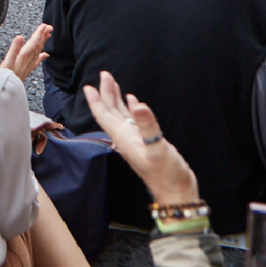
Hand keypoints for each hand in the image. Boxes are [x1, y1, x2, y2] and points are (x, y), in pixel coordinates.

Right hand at [0, 22, 50, 80]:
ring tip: (47, 35)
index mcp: (23, 57)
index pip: (33, 43)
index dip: (39, 34)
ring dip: (42, 43)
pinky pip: (35, 62)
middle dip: (42, 36)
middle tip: (49, 27)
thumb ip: (14, 49)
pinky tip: (45, 55)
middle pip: (37, 46)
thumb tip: (20, 37)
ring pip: (37, 52)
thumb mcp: (6, 63)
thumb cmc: (5, 78)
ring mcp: (27, 66)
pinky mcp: (25, 71)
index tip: (44, 26)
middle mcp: (27, 61)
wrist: (6, 93)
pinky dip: (41, 57)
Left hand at [82, 70, 199, 203]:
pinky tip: (133, 100)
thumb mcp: (157, 149)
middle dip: (106, 93)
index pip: (105, 116)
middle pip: (111, 112)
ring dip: (116, 99)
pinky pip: (134, 121)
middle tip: (105, 75)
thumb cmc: (166, 174)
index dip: (96, 101)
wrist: (177, 191)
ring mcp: (135, 140)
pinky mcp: (146, 141)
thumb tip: (138, 104)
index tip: (89, 86)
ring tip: (113, 83)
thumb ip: (147, 126)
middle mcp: (126, 138)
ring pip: (121, 115)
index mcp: (123, 138)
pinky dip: (131, 108)